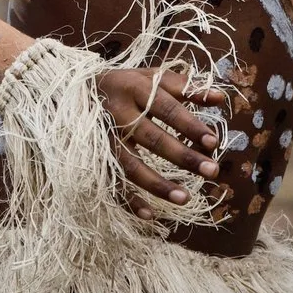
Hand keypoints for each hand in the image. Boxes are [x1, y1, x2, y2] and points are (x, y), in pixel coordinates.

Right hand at [94, 67, 224, 220]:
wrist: (72, 90)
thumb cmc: (124, 84)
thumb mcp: (150, 77)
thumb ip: (185, 87)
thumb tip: (220, 98)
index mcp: (133, 87)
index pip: (166, 108)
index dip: (189, 125)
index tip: (213, 141)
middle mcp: (117, 112)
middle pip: (152, 138)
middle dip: (183, 156)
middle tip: (212, 171)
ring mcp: (102, 137)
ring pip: (130, 165)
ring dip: (157, 184)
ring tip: (185, 199)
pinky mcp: (94, 156)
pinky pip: (110, 181)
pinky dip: (128, 200)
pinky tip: (149, 215)